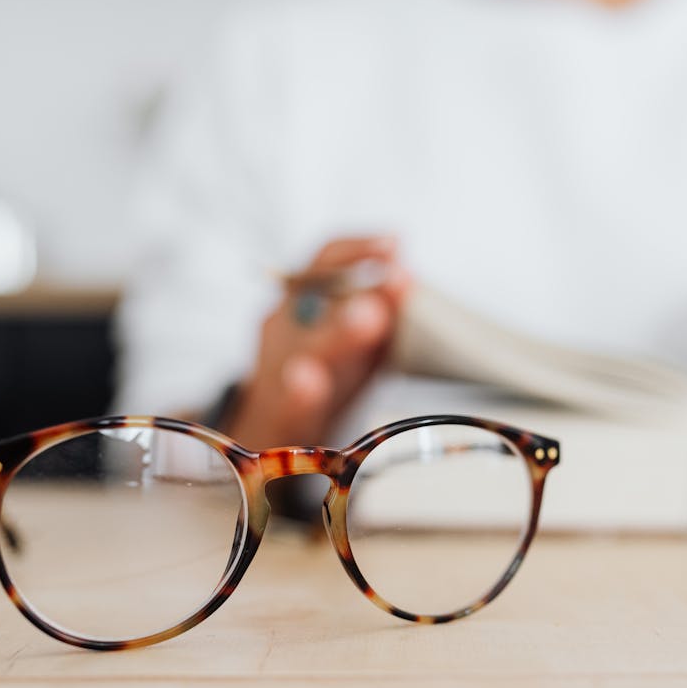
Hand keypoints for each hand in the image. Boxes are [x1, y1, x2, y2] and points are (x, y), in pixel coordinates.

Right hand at [225, 235, 411, 449]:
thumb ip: (381, 312)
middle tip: (397, 277)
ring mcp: (277, 368)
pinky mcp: (280, 413)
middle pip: (317, 298)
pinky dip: (299, 390)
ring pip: (305, 346)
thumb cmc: (329, 381)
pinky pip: (288, 400)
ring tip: (370, 316)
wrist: (281, 443)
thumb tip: (409, 280)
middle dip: (358, 282)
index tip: (395, 244)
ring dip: (339, 331)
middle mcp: (284, 326)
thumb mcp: (357, 342)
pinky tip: (306, 379)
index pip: (326, 259)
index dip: (359, 248)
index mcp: (302, 302)